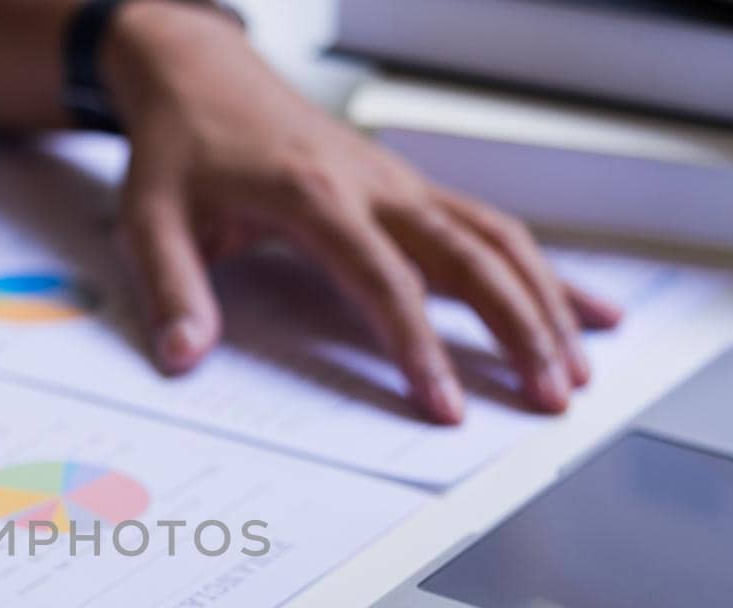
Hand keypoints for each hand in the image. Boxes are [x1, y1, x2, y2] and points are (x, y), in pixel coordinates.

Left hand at [102, 3, 622, 422]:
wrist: (200, 76)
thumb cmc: (180, 150)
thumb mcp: (149, 217)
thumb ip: (171, 288)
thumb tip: (184, 357)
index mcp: (314, 196)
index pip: (384, 282)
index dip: (419, 348)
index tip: (444, 406)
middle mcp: (375, 185)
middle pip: (470, 257)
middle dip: (519, 328)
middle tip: (551, 397)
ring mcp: (401, 184)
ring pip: (497, 240)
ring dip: (545, 303)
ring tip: (579, 371)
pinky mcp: (410, 188)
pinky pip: (490, 228)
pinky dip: (541, 271)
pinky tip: (583, 309)